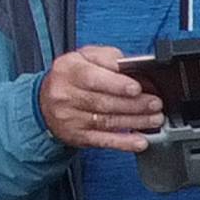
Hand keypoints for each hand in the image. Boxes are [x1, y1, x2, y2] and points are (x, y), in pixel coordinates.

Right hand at [38, 45, 162, 152]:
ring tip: (155, 119)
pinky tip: (139, 141)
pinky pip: (103, 141)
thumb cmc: (72, 76)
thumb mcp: (84, 57)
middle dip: (134, 104)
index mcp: (68, 70)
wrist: (44, 101)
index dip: (116, 84)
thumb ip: (108, 58)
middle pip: (103, 102)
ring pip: (107, 121)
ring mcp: (70, 118)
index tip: (137, 88)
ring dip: (135, 122)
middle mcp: (66, 94)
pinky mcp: (77, 136)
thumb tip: (131, 67)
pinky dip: (124, 142)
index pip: (92, 78)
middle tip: (155, 104)